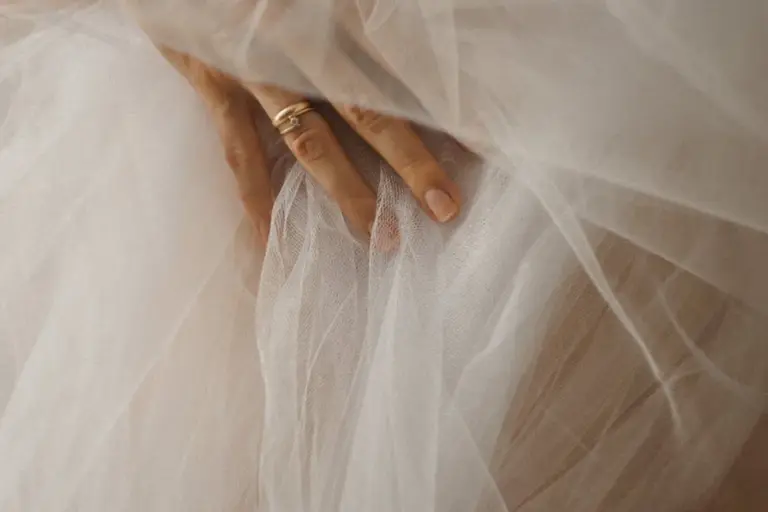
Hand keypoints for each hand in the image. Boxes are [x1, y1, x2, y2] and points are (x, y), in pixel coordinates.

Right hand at [158, 46, 461, 246]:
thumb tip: (410, 54)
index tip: (477, 148)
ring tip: (385, 237)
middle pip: (366, 111)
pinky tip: (271, 239)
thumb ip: (364, 18)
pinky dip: (256, 198)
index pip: (400, 67)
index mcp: (332, 13)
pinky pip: (239, 154)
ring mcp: (256, 70)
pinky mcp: (216, 85)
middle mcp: (298, 44)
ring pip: (311, 142)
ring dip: (350, 192)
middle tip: (446, 208)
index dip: (440, 110)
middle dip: (410, 162)